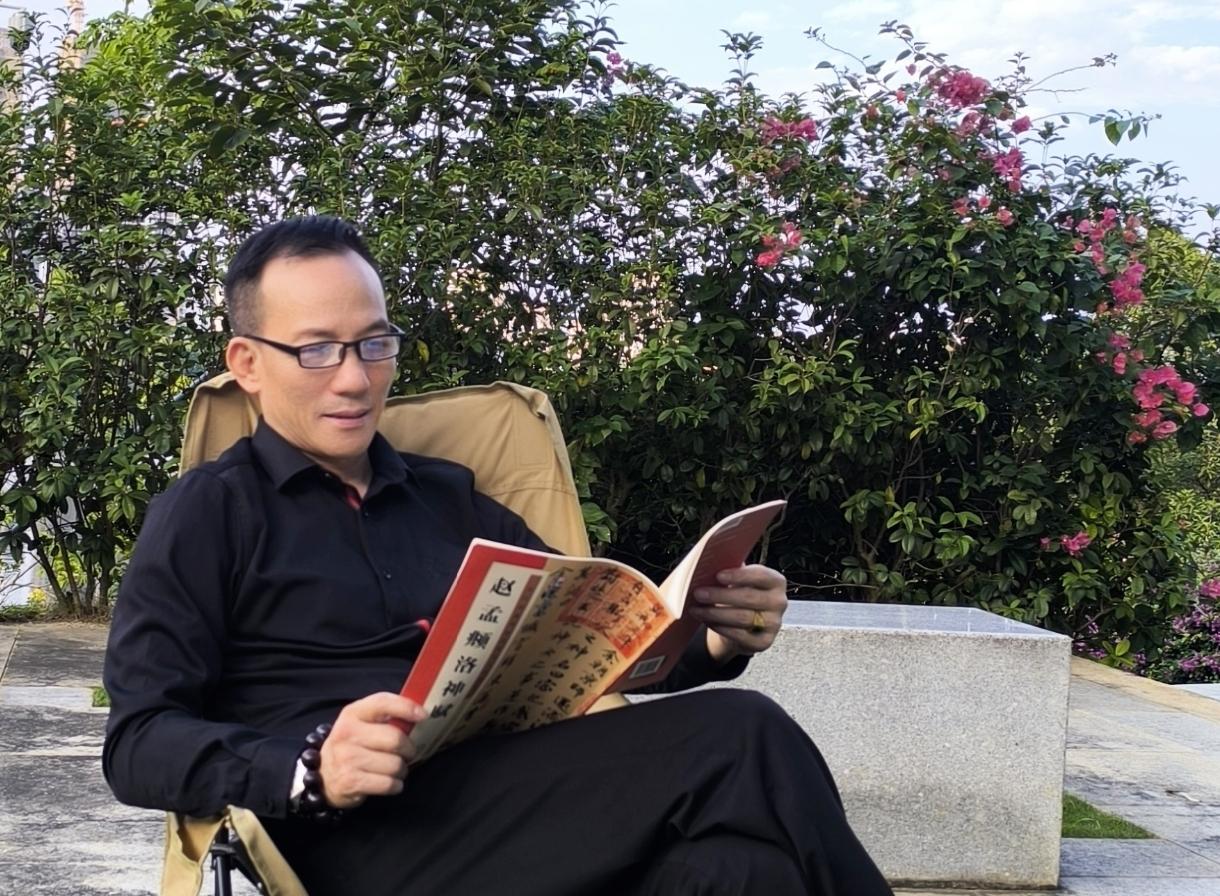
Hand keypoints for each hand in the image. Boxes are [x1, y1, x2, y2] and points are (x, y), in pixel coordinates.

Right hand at [318, 692, 427, 809]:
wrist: (323, 775)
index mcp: (353, 713)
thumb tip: (420, 714)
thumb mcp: (361, 723)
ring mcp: (347, 758)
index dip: (406, 707)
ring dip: (402, 769)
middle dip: (409, 748)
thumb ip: (385, 715)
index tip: (423, 716)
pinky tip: (390, 782)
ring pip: (395, 764)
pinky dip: (395, 785)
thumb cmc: (352, 745)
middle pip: (395, 739)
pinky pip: (388, 784)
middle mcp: (347, 733)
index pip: (382, 703)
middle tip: (408, 752)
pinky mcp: (351, 781)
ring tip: (395, 768)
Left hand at [688, 564, 787, 663]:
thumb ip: (730, 571)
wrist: (745, 624)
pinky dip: (721, 628)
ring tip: (696, 608)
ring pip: (742, 618)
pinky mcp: (764, 642)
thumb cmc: (740, 594)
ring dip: (715, 613)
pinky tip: (707, 621)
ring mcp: (774, 624)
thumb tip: (709, 564)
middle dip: (720, 595)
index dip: (739, 575)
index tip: (718, 575)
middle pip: (748, 598)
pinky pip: (740, 636)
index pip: (760, 575)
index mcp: (776, 581)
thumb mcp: (738, 580)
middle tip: (698, 593)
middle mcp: (779, 602)